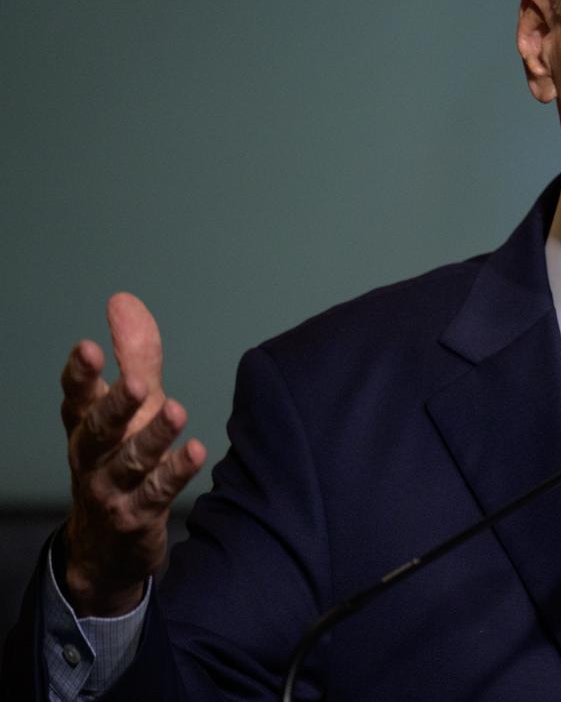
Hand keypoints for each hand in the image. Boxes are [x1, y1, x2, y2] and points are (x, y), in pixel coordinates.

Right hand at [60, 293, 205, 616]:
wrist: (106, 547)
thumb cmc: (119, 460)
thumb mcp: (128, 407)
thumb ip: (132, 356)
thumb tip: (122, 301)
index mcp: (86, 426)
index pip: (77, 397)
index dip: (80, 374)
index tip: (87, 346)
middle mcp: (92, 457)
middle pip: (100, 429)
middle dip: (116, 404)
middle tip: (137, 383)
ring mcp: (111, 490)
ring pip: (130, 461)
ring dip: (153, 437)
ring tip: (176, 410)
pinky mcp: (136, 517)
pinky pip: (155, 493)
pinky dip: (174, 473)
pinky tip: (195, 451)